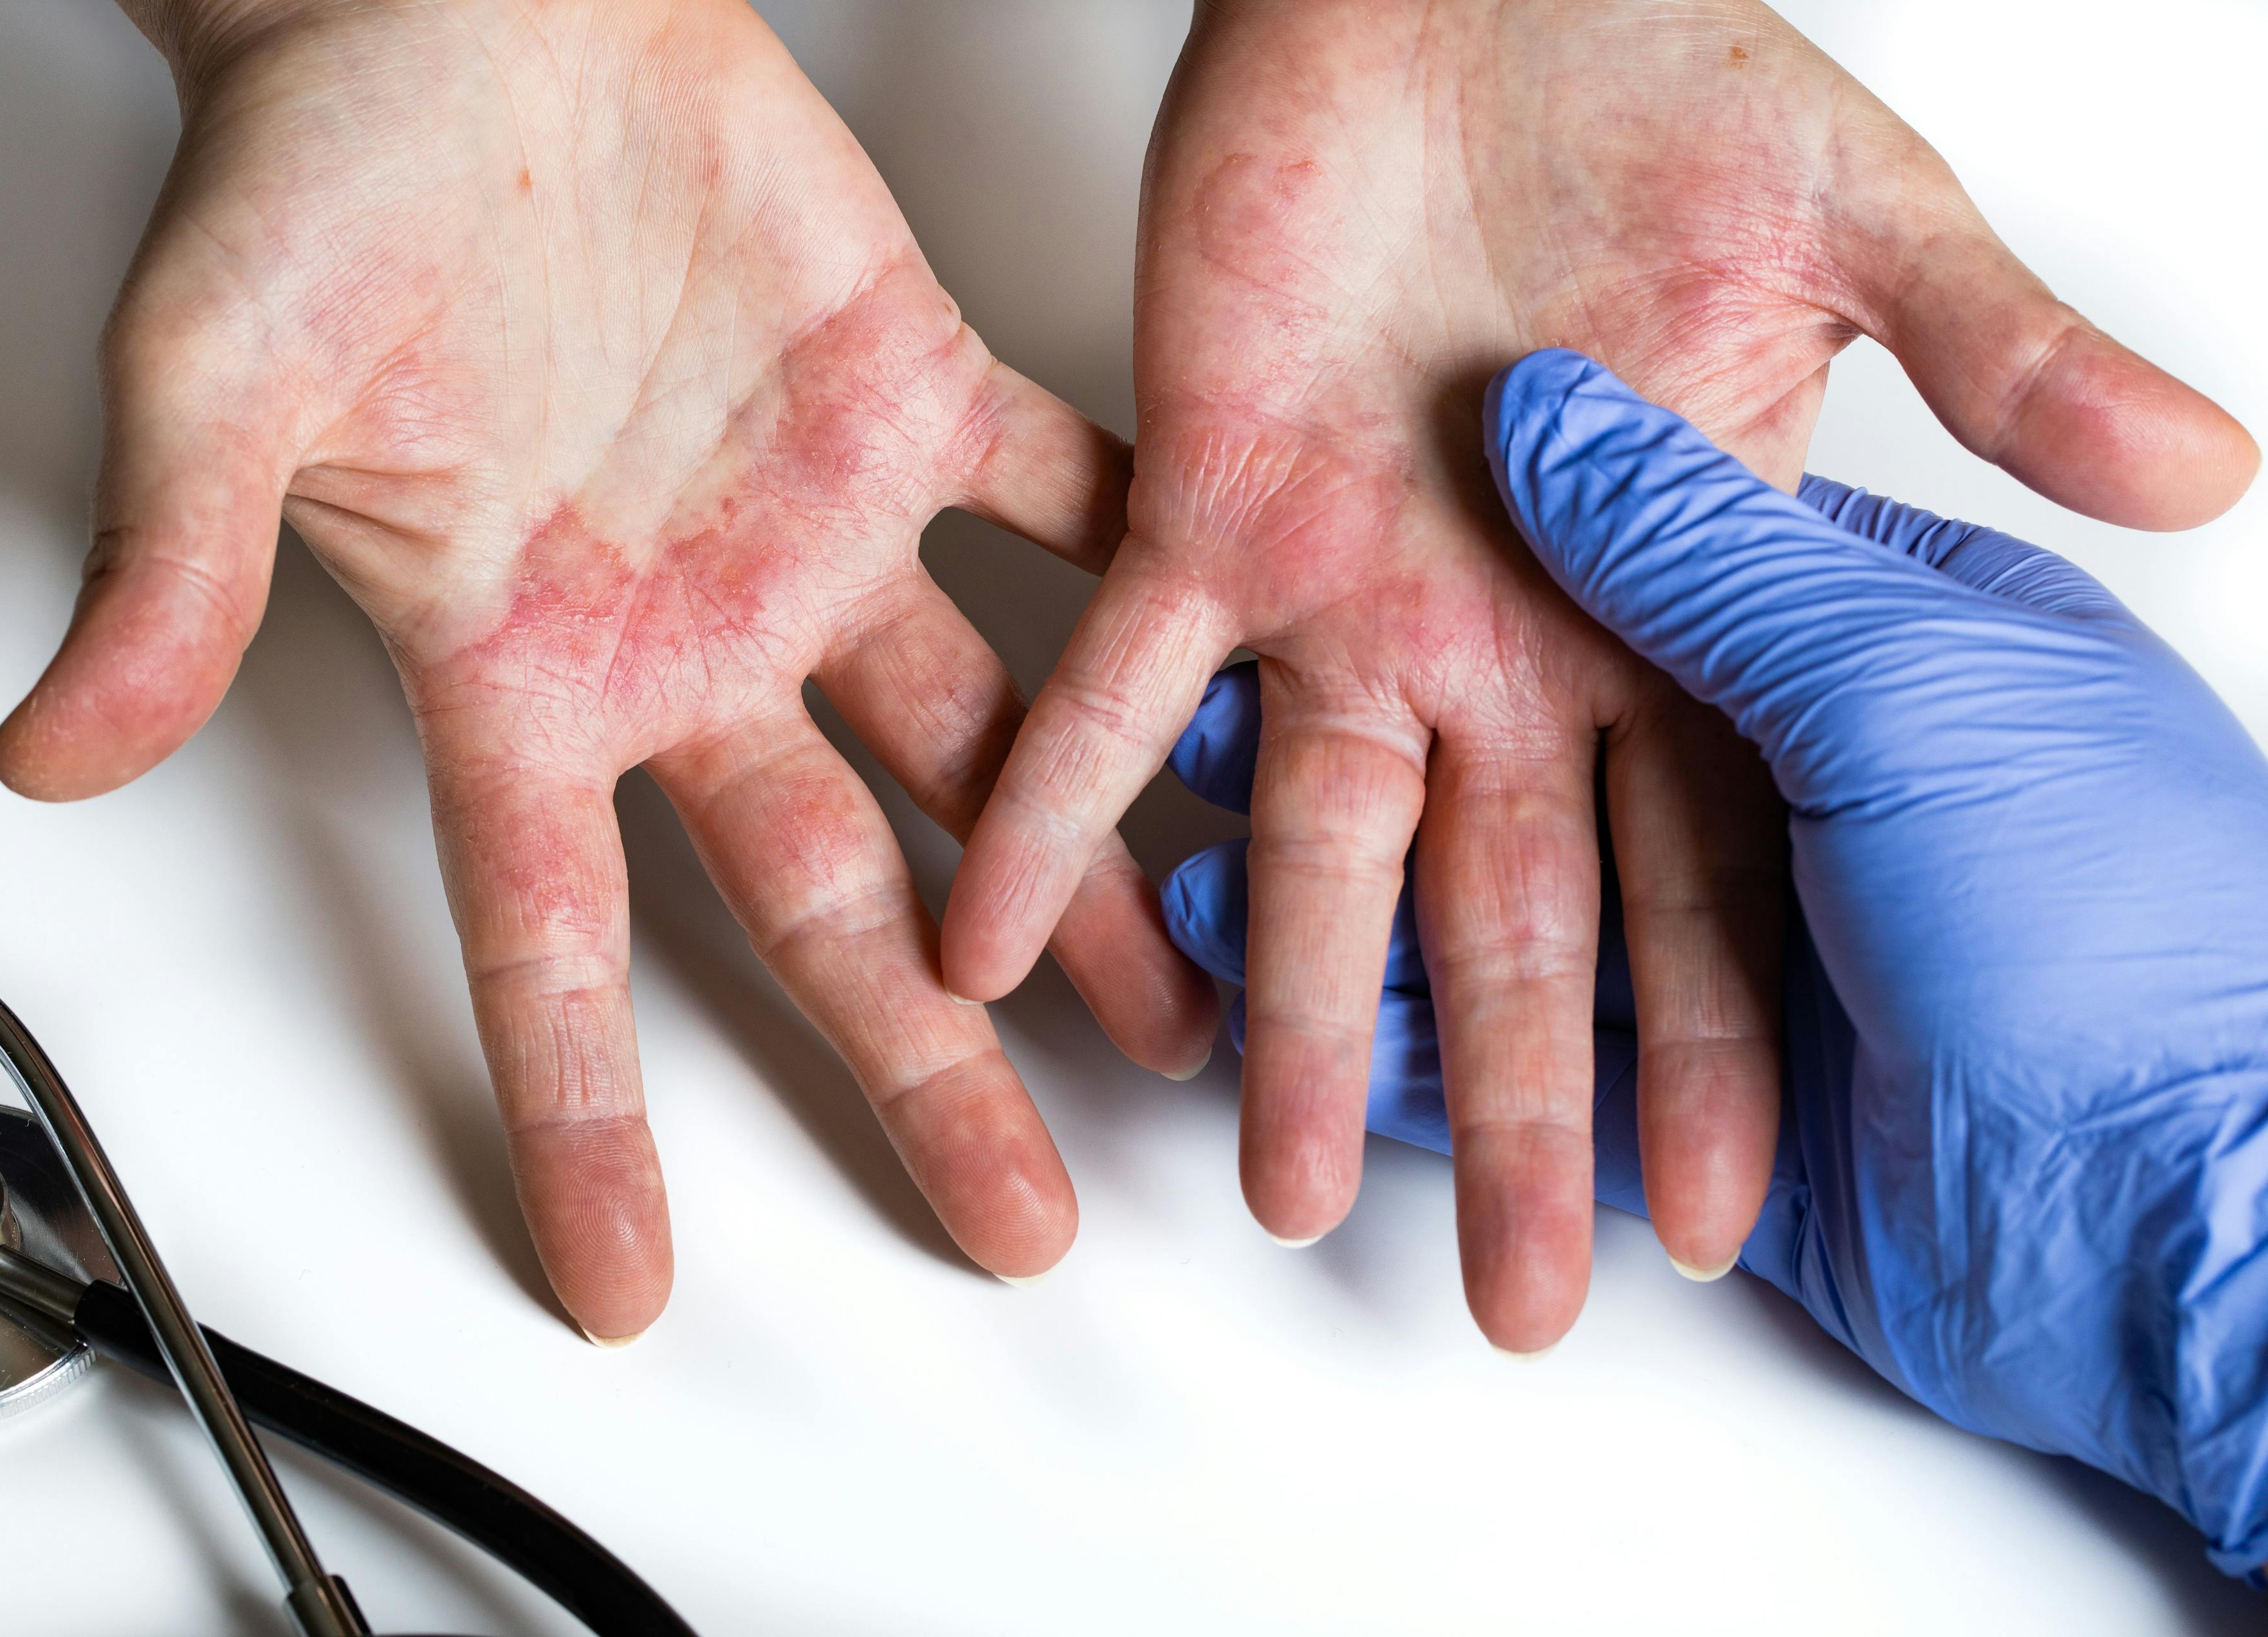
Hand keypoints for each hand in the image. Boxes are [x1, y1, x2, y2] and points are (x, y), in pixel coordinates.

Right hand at [0, 0, 1216, 1338]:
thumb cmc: (321, 168)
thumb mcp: (220, 385)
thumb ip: (178, 574)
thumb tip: (55, 745)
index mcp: (524, 669)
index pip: (551, 947)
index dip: (586, 1118)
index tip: (622, 1278)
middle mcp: (687, 636)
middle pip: (824, 905)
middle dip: (923, 1066)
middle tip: (1015, 1217)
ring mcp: (813, 531)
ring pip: (977, 751)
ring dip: (1080, 886)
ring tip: (1183, 1019)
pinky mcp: (911, 398)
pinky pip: (1063, 509)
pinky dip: (1149, 589)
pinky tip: (1232, 695)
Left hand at [944, 0, 2256, 1349]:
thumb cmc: (1654, 77)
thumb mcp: (1859, 218)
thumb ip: (1991, 358)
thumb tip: (2201, 470)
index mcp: (1662, 606)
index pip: (1706, 866)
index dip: (1715, 1041)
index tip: (1720, 1215)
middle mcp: (1496, 643)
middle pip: (1514, 914)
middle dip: (1515, 1102)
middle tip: (1508, 1289)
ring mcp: (1341, 596)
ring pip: (1306, 847)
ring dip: (1289, 1012)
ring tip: (1271, 1181)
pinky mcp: (1199, 515)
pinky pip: (1100, 690)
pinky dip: (1052, 812)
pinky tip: (1005, 944)